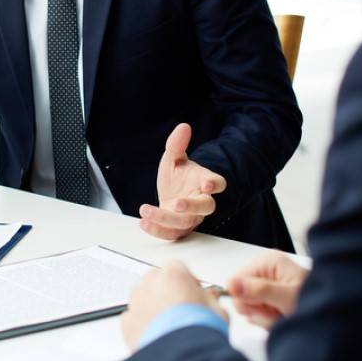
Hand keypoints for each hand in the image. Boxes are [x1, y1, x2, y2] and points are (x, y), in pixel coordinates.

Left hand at [121, 261, 227, 350]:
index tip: (194, 294)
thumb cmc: (197, 330)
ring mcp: (136, 301)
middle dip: (167, 290)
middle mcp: (151, 283)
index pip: (178, 268)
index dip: (187, 281)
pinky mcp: (127, 322)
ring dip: (153, 305)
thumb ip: (211, 299)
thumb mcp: (217, 311)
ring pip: (142, 296)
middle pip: (157, 279)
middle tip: (182, 309)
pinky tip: (155, 334)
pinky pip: (133, 317)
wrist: (179, 353)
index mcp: (173, 274)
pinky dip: (142, 323)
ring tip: (169, 324)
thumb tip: (211, 300)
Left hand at [139, 123, 226, 239]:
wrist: (169, 193)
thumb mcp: (173, 158)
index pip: (218, 183)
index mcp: (204, 182)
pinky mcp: (178, 229)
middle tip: (176, 203)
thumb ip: (176, 144)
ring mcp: (191, 217)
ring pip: (185, 222)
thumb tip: (184, 126)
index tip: (206, 184)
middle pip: (206, 207)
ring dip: (165, 218)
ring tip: (146, 210)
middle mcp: (201, 201)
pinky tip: (143, 222)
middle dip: (191, 207)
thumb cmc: (176, 176)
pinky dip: (157, 231)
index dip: (215, 184)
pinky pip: (171, 234)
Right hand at [227, 251, 307, 328]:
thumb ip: (258, 290)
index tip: (261, 307)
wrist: (334, 316)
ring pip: (249, 305)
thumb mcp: (286, 297)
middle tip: (275, 313)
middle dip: (257, 309)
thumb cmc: (315, 301)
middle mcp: (266, 269)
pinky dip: (269, 319)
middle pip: (241, 293)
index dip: (244, 298)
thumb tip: (231, 284)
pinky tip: (281, 317)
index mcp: (268, 260)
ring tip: (281, 315)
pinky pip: (258, 310)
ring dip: (264, 316)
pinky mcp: (272, 295)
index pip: (235, 279)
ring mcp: (269, 282)